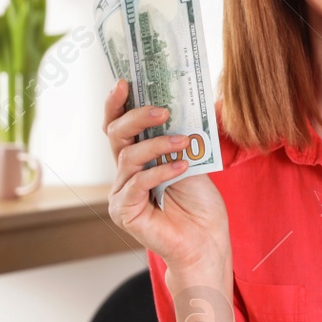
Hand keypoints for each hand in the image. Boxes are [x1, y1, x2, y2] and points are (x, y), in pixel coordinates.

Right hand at [103, 80, 230, 273]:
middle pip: (115, 135)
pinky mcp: (124, 210)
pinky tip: (181, 168)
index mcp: (136, 157)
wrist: (206, 239)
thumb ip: (179, 137)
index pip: (117, 125)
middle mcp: (123, 173)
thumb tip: (179, 104)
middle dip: (136, 116)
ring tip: (184, 142)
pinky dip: (160, 172)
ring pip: (128, 157)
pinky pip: (137, 183)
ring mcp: (121, 192)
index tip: (125, 82)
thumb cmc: (199, 203)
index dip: (117, 103)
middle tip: (163, 110)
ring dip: (158, 144)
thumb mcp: (191, 159)